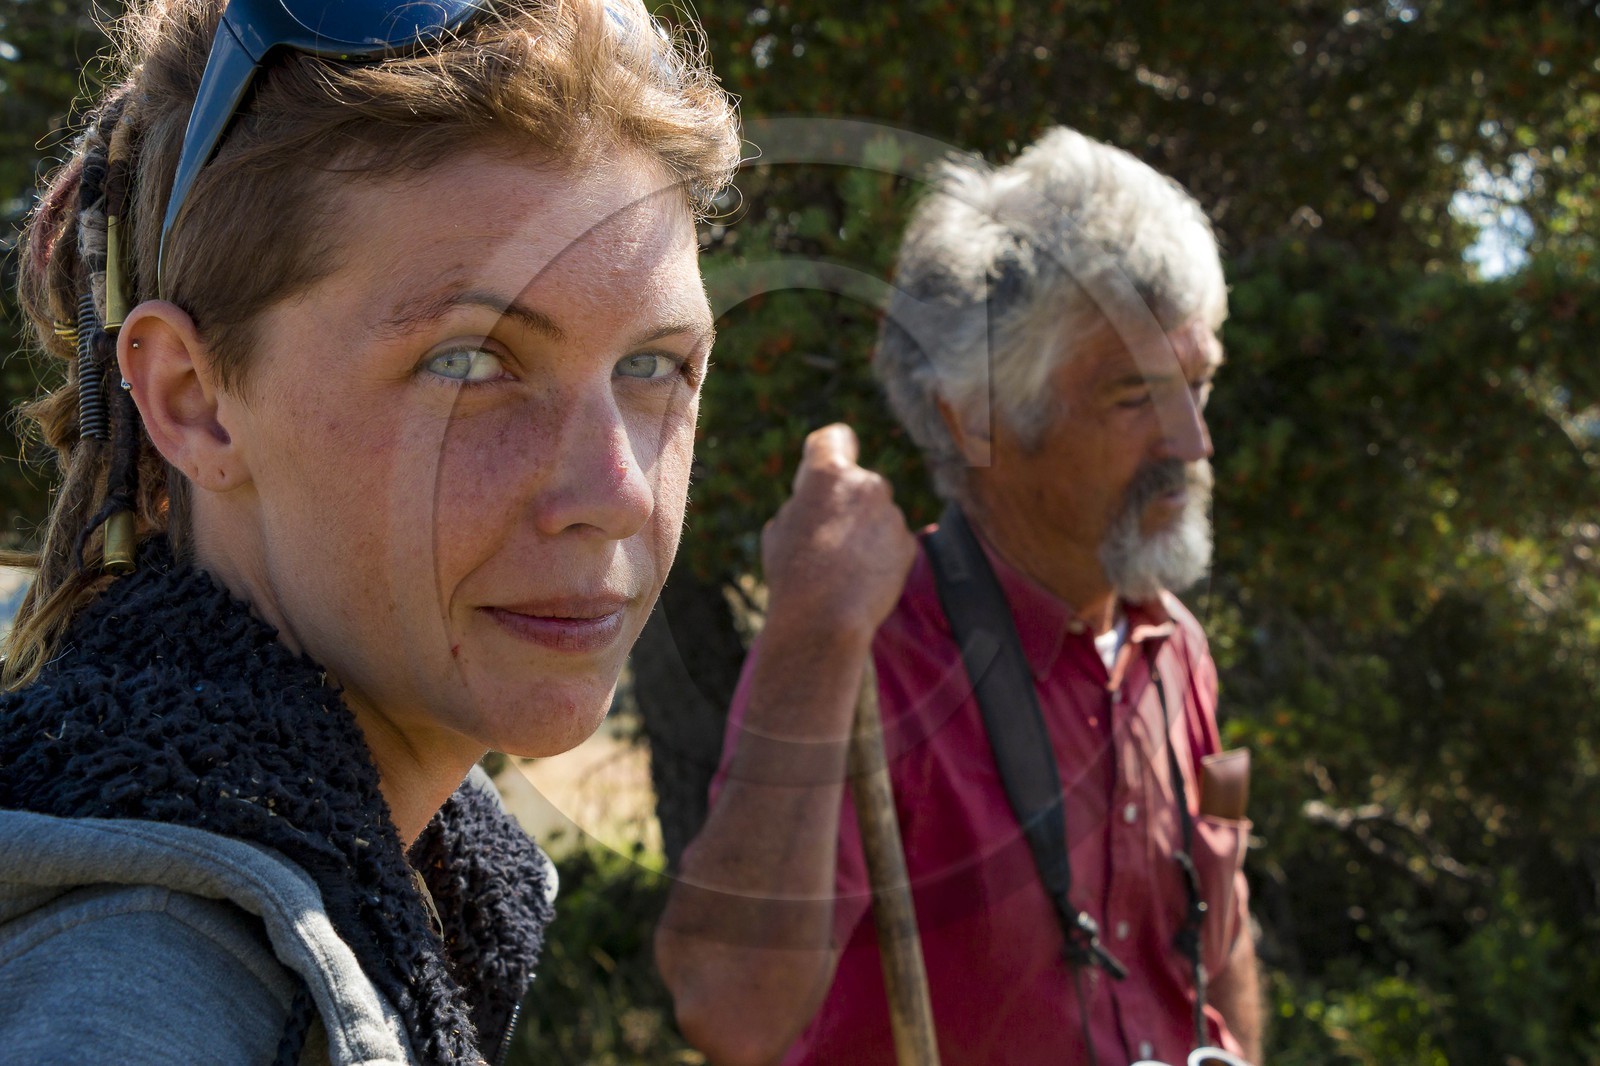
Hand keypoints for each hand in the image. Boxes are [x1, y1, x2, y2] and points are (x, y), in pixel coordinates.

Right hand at [761, 424, 917, 639]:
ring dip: (864, 533)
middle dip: (847, 504)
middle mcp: (866, 484)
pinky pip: (891, 542)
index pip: (835, 437)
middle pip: (858, 484)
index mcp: (828, 473)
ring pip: (876, 516)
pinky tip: (860, 581)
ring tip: (841, 569)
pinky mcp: (908, 544)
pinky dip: (880, 556)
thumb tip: (817, 504)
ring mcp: (892, 514)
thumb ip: (805, 504)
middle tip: (825, 539)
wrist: (825, 620)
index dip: (832, 448)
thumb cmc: (793, 574)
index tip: (829, 460)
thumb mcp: (780, 529)